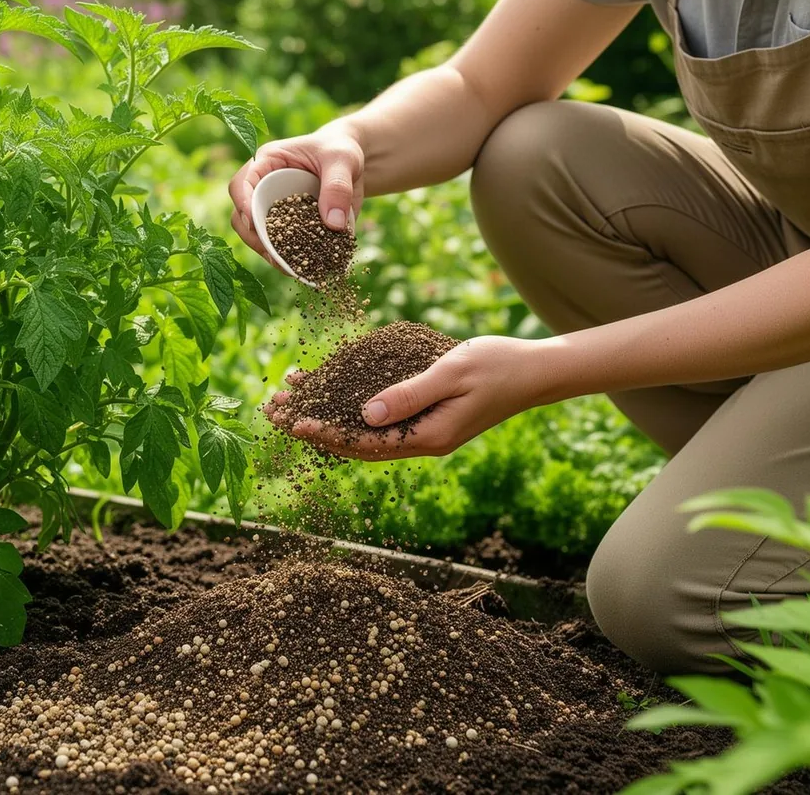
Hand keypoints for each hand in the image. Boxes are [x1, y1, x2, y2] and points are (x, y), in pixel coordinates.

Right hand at [227, 123, 365, 269]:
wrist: (351, 164)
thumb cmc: (340, 151)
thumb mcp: (343, 160)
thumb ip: (338, 187)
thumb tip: (333, 225)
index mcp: (266, 163)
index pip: (241, 183)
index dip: (242, 203)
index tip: (253, 222)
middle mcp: (261, 188)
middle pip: (241, 216)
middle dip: (254, 237)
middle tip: (274, 254)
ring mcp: (271, 209)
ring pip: (256, 236)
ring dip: (269, 253)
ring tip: (290, 269)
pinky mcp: (286, 227)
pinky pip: (279, 246)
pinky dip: (288, 259)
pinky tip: (302, 271)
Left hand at [264, 337, 551, 460]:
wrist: (535, 371)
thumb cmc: (497, 366)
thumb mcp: (451, 374)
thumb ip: (410, 394)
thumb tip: (365, 415)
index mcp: (427, 438)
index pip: (365, 443)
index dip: (326, 433)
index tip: (294, 420)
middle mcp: (420, 440)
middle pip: (355, 441)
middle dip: (313, 426)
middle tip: (274, 409)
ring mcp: (421, 430)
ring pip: (363, 429)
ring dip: (326, 412)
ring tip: (289, 395)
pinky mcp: (424, 415)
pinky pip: (379, 415)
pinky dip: (349, 401)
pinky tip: (327, 383)